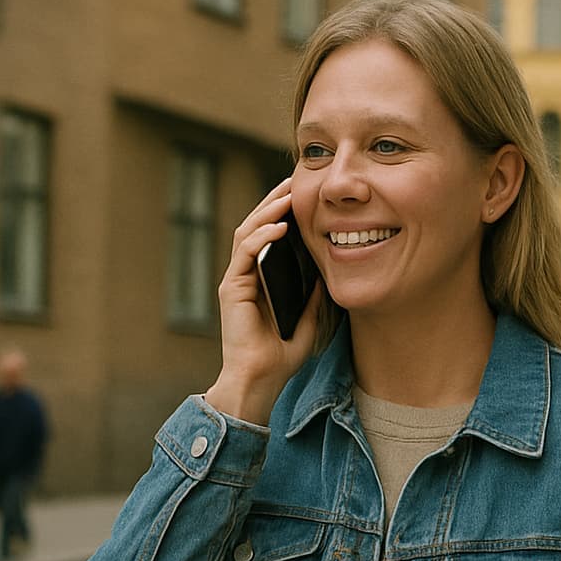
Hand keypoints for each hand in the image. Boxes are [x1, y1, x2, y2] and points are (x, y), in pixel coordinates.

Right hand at [204, 177, 321, 423]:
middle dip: (274, 201)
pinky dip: (261, 237)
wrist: (261, 379)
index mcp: (261, 278)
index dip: (284, 212)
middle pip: (256, 225)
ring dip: (267, 211)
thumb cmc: (282, 354)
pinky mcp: (231, 289)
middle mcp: (245, 274)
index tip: (305, 194)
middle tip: (294, 181)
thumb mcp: (309, 318)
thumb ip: (315, 294)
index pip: (269, 235)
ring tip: (287, 195)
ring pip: (247, 232)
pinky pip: (244, 253)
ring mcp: (236, 280)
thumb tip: (329, 269)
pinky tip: (280, 227)